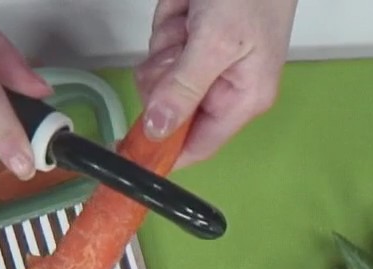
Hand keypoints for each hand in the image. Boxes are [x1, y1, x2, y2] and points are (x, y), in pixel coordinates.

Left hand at [135, 0, 297, 167]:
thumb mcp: (215, 42)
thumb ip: (184, 89)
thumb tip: (158, 130)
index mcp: (242, 99)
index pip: (197, 146)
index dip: (164, 151)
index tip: (130, 147)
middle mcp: (224, 88)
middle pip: (170, 110)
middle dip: (165, 75)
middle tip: (181, 44)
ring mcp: (204, 64)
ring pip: (160, 75)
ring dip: (166, 44)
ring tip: (192, 17)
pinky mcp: (191, 41)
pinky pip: (161, 46)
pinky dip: (167, 24)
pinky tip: (187, 8)